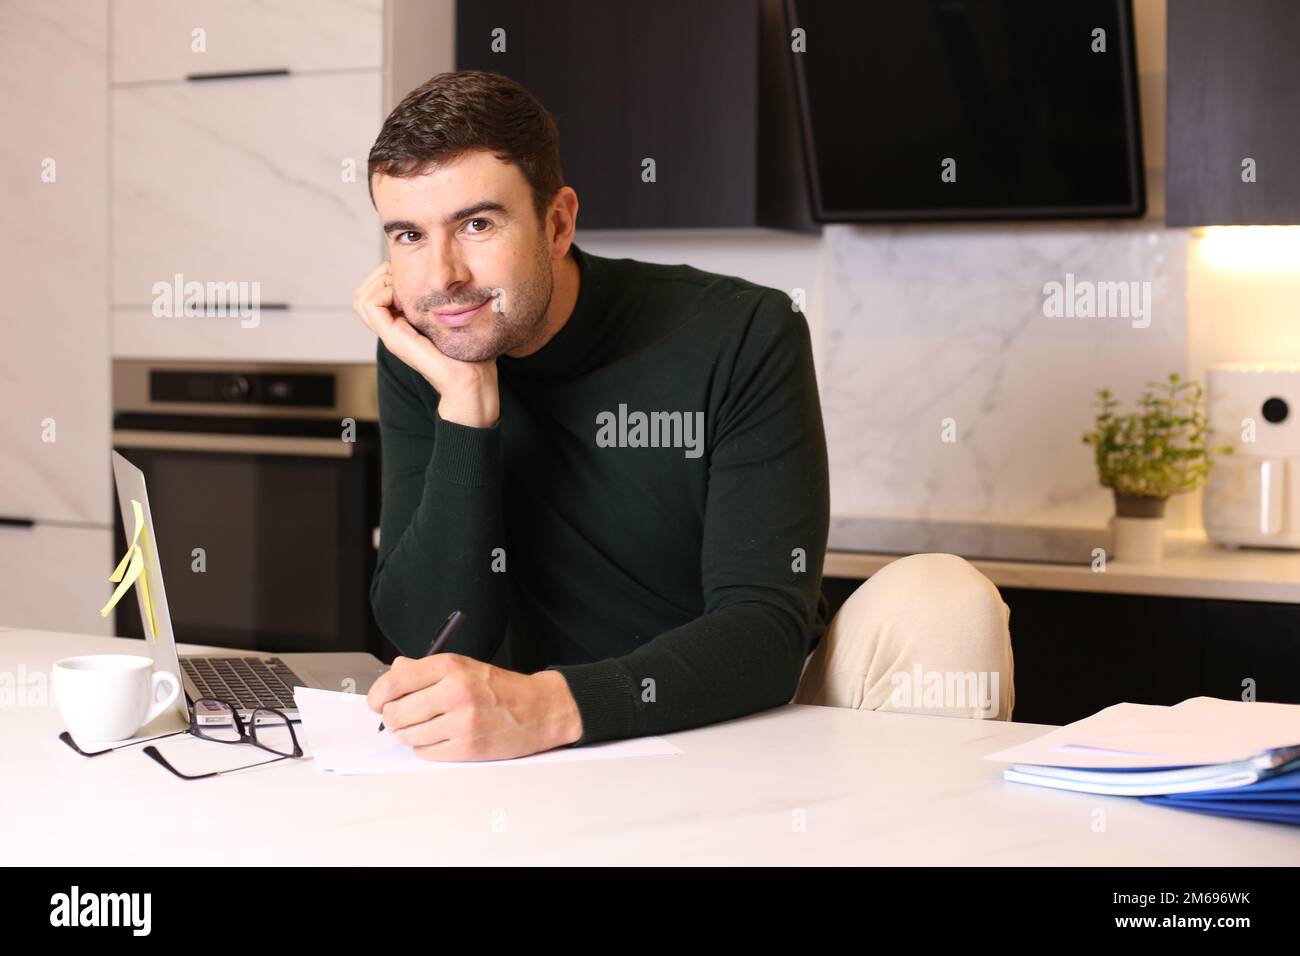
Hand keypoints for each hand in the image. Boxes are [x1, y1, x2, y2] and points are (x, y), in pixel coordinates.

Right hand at [352, 262, 499, 426]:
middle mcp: (393, 327)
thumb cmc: (470, 352)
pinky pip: (370, 304)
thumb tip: (445, 279)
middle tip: (410, 278)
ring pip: (362, 296)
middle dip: (383, 274)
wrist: (472, 379)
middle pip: (364, 291)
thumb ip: (443, 302)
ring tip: (408, 286)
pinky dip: (383, 291)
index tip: (415, 275)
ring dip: (382, 281)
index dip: (389, 275)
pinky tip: (408, 296)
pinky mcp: (393, 338)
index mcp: (403, 322)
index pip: (375, 290)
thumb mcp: (454, 318)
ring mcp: (391, 333)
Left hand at [366, 654, 582, 760]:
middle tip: (399, 716)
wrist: (538, 709)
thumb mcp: (463, 666)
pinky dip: (426, 747)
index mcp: (450, 667)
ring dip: (408, 734)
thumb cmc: (499, 688)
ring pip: (407, 735)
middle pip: (395, 712)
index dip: (377, 695)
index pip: (394, 682)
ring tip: (423, 726)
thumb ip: (424, 669)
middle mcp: (455, 692)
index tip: (377, 701)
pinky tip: (439, 737)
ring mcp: (461, 722)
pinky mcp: (467, 748)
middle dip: (392, 718)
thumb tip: (392, 674)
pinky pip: (425, 752)